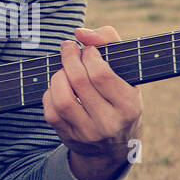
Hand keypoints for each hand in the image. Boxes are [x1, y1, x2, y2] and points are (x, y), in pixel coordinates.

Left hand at [41, 26, 143, 179]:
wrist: (115, 146)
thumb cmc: (120, 97)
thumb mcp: (127, 72)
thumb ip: (109, 41)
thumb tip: (80, 33)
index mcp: (129, 105)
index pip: (101, 74)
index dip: (89, 54)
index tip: (87, 49)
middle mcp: (109, 122)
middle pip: (79, 82)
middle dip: (69, 58)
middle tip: (68, 49)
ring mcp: (88, 133)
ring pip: (62, 99)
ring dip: (58, 76)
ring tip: (63, 69)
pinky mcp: (69, 138)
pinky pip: (51, 111)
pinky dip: (50, 93)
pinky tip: (59, 88)